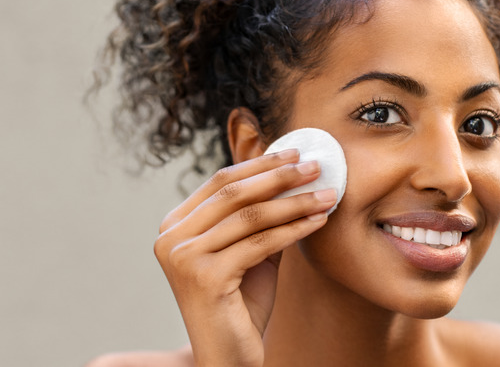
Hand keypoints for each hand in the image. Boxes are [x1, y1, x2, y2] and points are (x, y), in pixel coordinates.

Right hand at [154, 149, 336, 366]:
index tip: (296, 153)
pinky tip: (318, 220)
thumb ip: (260, 216)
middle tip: (316, 165)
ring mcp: (184, 257)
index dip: (260, 164)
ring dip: (295, 201)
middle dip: (280, 176)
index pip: (220, 181)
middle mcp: (171, 238)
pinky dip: (294, 229)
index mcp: (175, 225)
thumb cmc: (241, 303)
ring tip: (328, 193)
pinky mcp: (204, 277)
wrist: (230, 355)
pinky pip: (260, 243)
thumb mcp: (249, 250)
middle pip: (234, 192)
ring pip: (251, 216)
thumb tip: (294, 174)